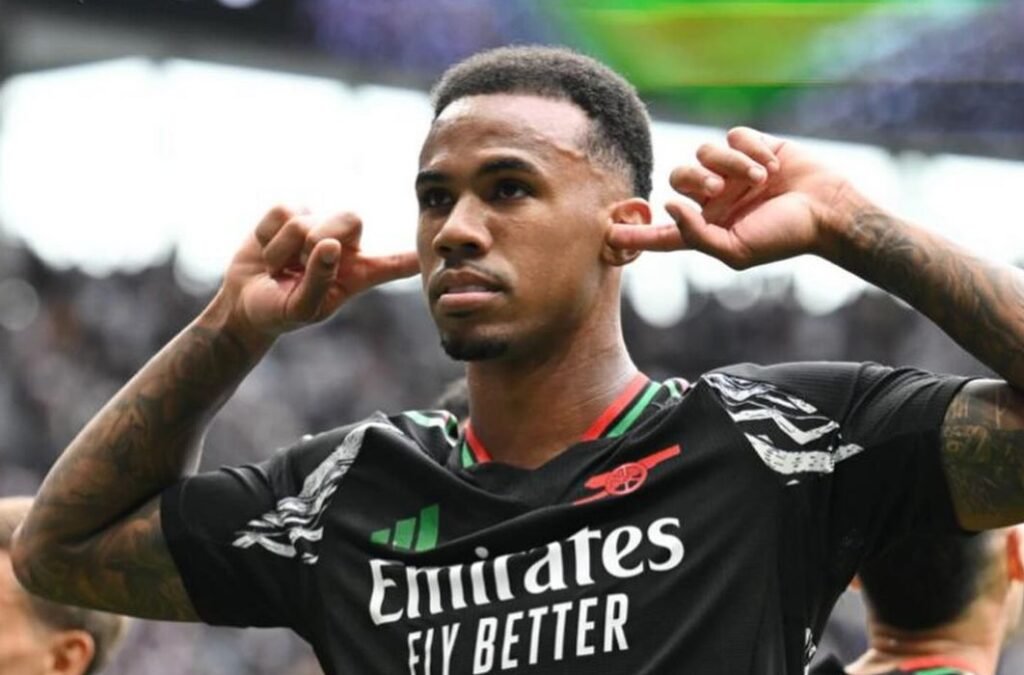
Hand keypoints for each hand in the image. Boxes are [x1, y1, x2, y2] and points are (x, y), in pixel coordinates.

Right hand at [220, 206, 418, 338]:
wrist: (245, 301)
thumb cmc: (280, 311)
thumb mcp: (302, 308)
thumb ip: (319, 281)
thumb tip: (330, 244)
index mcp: (359, 273)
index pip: (395, 262)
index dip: (413, 255)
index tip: (435, 251)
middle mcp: (346, 244)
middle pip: (349, 218)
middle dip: (317, 241)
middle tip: (297, 266)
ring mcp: (318, 223)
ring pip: (307, 220)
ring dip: (283, 249)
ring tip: (280, 268)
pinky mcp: (291, 211)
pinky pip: (283, 211)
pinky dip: (268, 236)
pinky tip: (269, 251)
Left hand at [609, 127, 857, 269]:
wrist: (827, 211)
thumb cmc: (784, 238)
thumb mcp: (736, 251)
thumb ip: (695, 236)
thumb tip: (668, 206)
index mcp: (706, 229)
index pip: (662, 233)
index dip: (635, 233)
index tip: (606, 233)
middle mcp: (714, 200)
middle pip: (677, 178)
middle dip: (694, 180)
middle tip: (718, 190)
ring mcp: (731, 172)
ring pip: (703, 152)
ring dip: (728, 164)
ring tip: (757, 179)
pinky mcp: (752, 147)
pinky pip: (732, 135)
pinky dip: (749, 149)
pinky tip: (771, 164)